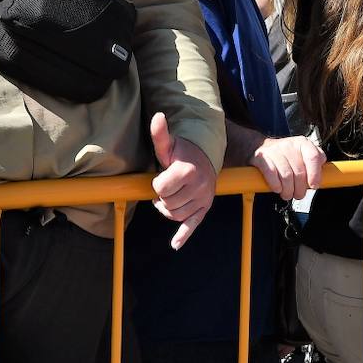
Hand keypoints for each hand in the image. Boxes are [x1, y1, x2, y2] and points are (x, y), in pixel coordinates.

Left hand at [149, 112, 217, 249]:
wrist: (205, 158)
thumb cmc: (181, 152)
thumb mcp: (169, 144)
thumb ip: (160, 133)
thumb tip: (157, 116)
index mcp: (187, 171)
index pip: (160, 188)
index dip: (156, 184)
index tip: (161, 177)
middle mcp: (198, 187)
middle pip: (167, 204)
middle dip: (162, 197)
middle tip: (164, 187)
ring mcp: (202, 200)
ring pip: (175, 215)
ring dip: (167, 209)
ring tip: (167, 198)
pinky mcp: (204, 209)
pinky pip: (193, 225)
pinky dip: (183, 236)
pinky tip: (175, 245)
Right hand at [250, 135, 324, 201]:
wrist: (259, 147)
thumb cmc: (286, 156)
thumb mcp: (304, 154)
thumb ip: (316, 162)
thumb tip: (321, 177)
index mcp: (303, 143)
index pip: (313, 157)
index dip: (315, 174)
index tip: (313, 186)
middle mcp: (289, 144)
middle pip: (299, 172)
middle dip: (300, 189)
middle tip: (298, 194)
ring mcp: (274, 150)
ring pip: (286, 176)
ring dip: (288, 190)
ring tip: (287, 194)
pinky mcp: (261, 157)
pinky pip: (272, 175)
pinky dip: (276, 185)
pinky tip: (277, 188)